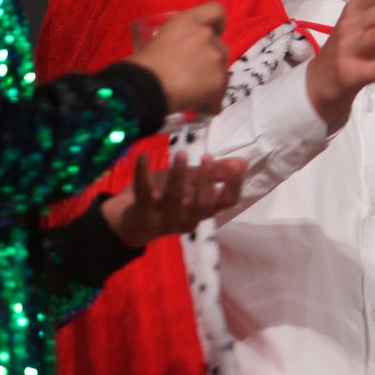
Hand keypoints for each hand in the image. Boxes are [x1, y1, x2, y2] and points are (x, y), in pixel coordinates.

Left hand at [103, 155, 249, 246]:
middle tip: (207, 156)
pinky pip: (144, 192)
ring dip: (179, 175)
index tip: (237, 165)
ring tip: (182, 153)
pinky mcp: (143, 214)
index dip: (234, 185)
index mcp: (203, 211)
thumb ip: (215, 173)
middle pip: (203, 204)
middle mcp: (188, 219)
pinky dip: (142, 173)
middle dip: (207, 180)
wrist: (130, 221)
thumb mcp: (191, 182)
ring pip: (175, 199)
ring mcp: (165, 219)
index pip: (227, 202)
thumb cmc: (166, 198)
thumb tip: (244, 162)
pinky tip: (143, 156)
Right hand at [128, 1, 228, 116]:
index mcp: (188, 20)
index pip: (216, 10)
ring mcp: (215, 57)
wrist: (142, 88)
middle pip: (220, 45)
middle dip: (211, 58)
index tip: (212, 33)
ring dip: (213, 78)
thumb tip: (182, 55)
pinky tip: (204, 106)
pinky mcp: (219, 80)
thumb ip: (180, 41)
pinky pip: (221, 90)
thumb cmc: (141, 64)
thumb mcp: (160, 39)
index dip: (217, 23)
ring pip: (223, 68)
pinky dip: (213, 99)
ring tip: (196, 92)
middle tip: (194, 72)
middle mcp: (206, 34)